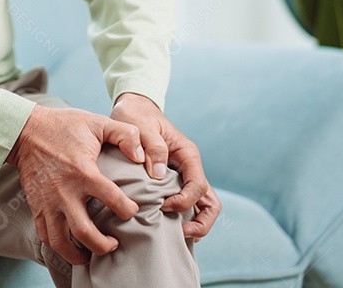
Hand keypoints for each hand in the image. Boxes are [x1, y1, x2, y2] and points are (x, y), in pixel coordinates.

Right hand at [7, 104, 146, 263]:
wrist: (26, 131)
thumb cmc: (64, 126)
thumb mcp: (97, 123)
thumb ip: (125, 135)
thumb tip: (142, 155)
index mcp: (83, 172)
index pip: (113, 200)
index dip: (128, 210)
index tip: (132, 211)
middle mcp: (64, 192)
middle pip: (85, 232)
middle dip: (103, 245)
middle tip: (114, 244)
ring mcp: (48, 202)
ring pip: (61, 241)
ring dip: (78, 254)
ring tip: (91, 255)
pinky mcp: (36, 206)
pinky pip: (45, 235)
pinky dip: (58, 247)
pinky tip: (70, 246)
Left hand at [110, 93, 221, 239]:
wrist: (132, 108)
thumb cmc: (136, 116)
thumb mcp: (140, 126)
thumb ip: (152, 147)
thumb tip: (158, 174)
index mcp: (187, 154)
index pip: (197, 186)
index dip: (184, 201)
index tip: (162, 206)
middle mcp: (190, 167)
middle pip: (210, 201)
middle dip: (201, 222)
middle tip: (180, 233)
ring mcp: (183, 176)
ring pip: (202, 206)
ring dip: (195, 222)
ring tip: (177, 235)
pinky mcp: (172, 181)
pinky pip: (186, 203)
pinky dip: (182, 216)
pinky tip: (165, 226)